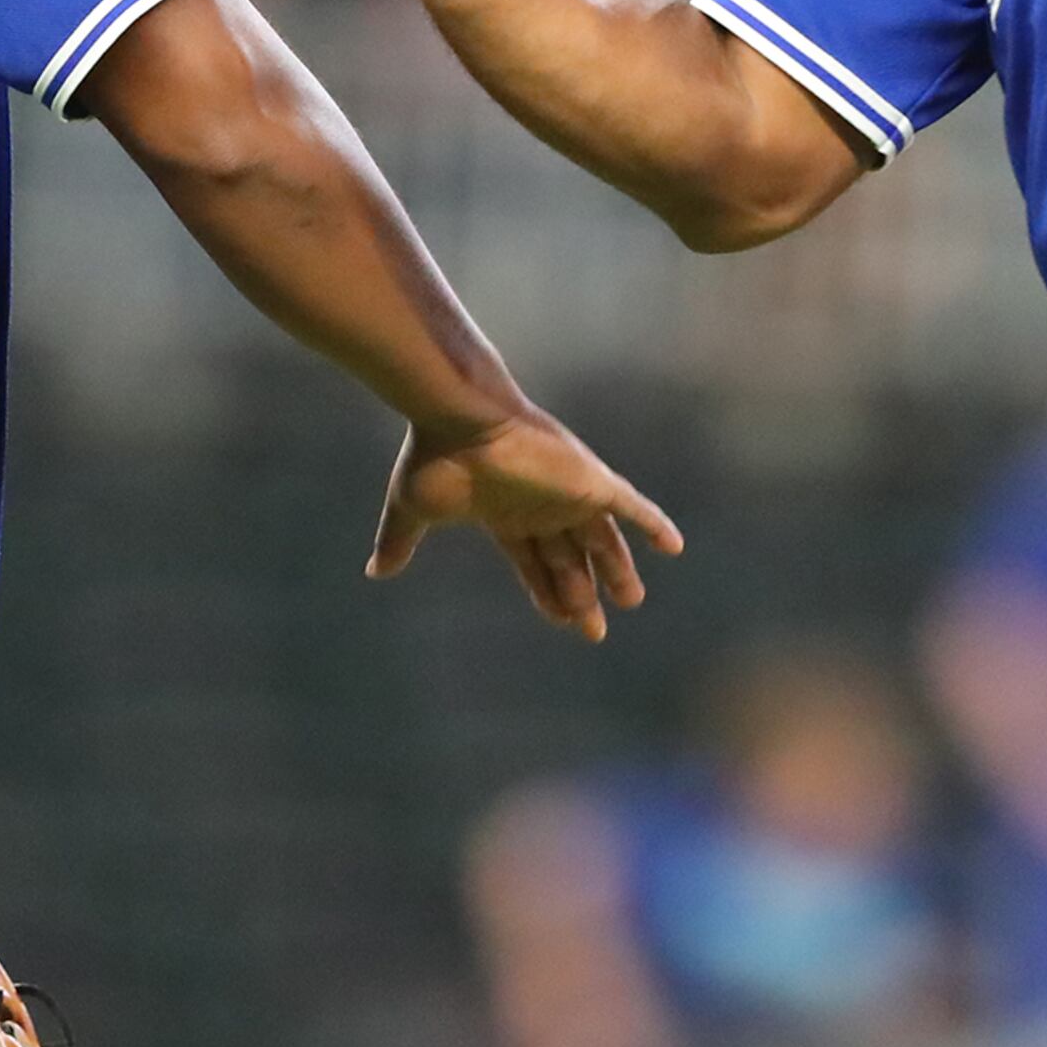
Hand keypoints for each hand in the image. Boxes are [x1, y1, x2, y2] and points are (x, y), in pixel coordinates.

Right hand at [371, 408, 682, 641]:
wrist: (460, 415)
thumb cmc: (434, 457)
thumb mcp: (413, 511)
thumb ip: (399, 542)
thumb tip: (373, 572)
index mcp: (506, 514)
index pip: (532, 563)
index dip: (547, 593)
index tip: (563, 622)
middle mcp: (540, 505)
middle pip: (568, 557)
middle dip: (581, 593)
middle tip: (594, 630)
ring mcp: (568, 492)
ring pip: (600, 539)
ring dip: (616, 569)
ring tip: (631, 600)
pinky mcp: (590, 480)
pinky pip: (632, 505)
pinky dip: (653, 525)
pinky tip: (673, 547)